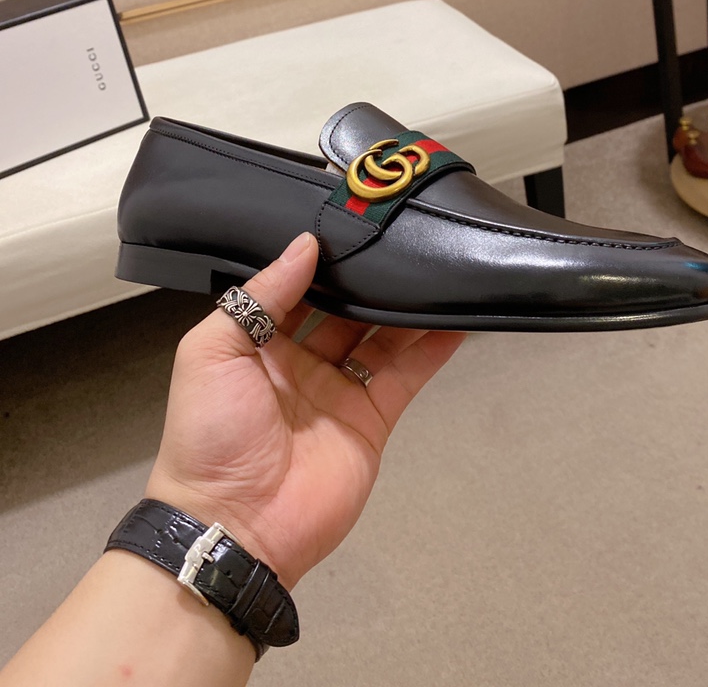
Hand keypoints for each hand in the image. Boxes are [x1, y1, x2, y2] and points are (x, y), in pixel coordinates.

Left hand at [146, 233, 465, 589]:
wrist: (234, 525)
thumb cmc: (208, 437)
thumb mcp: (211, 351)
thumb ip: (260, 295)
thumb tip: (304, 245)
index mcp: (257, 343)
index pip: (296, 289)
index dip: (321, 261)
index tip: (351, 226)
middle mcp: (302, 362)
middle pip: (344, 309)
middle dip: (368, 279)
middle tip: (398, 240)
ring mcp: (339, 391)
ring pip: (381, 336)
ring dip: (405, 306)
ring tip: (434, 268)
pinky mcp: (372, 419)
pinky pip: (406, 374)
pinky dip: (431, 347)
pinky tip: (453, 318)